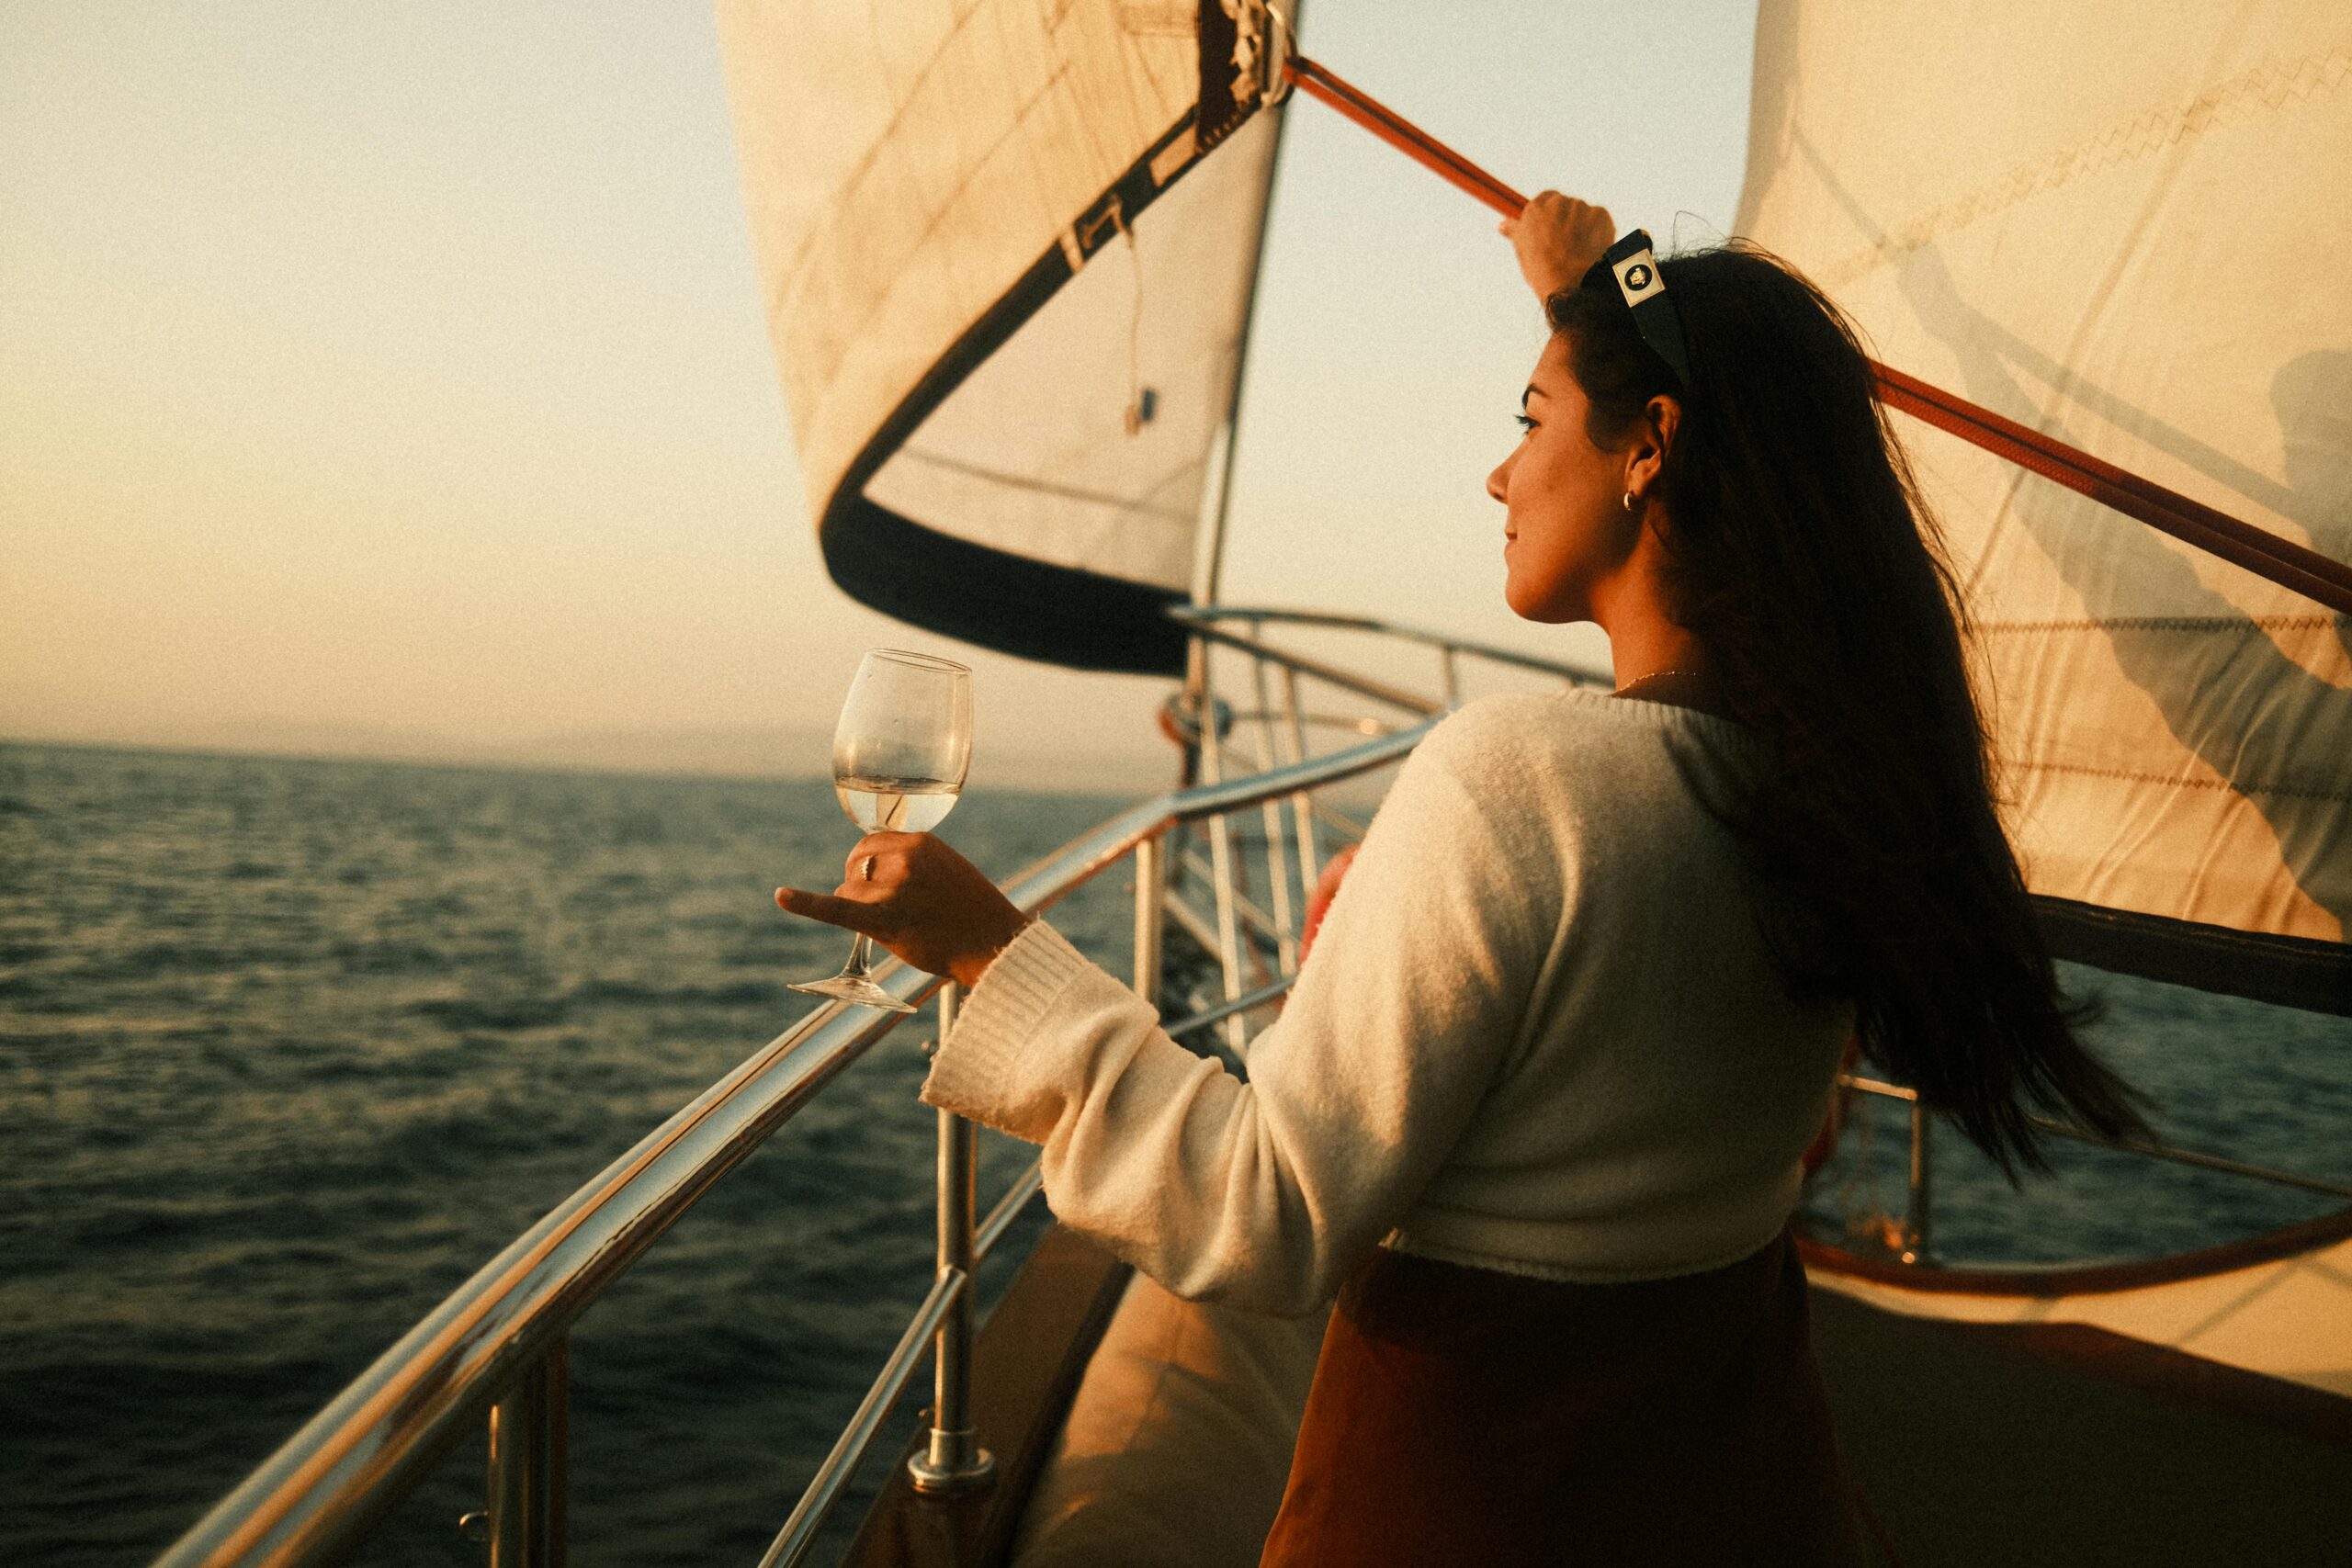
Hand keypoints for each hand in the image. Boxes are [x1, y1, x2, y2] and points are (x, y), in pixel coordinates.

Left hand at [776, 832, 1030, 989]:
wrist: (995, 945)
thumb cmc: (972, 914)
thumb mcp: (947, 870)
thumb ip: (912, 863)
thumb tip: (872, 867)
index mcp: (920, 841)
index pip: (869, 845)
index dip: (866, 868)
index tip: (878, 885)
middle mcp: (905, 859)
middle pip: (854, 867)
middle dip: (859, 887)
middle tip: (887, 910)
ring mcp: (895, 889)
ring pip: (848, 892)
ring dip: (861, 911)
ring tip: (899, 927)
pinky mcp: (885, 920)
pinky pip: (837, 908)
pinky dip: (805, 903)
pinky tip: (781, 897)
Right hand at [1499, 190, 1613, 302]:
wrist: (1569, 283)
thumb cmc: (1541, 270)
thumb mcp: (1522, 250)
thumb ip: (1515, 231)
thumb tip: (1502, 225)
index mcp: (1535, 209)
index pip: (1545, 199)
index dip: (1551, 215)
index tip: (1553, 228)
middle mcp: (1557, 202)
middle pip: (1565, 205)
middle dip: (1568, 220)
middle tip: (1567, 244)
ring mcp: (1580, 207)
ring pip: (1583, 213)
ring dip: (1583, 226)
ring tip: (1580, 251)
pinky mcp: (1600, 214)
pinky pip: (1600, 219)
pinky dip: (1598, 231)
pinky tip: (1592, 248)